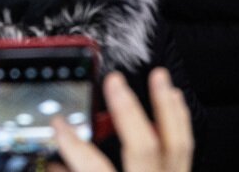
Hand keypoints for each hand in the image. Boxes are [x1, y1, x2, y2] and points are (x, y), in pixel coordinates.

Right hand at [51, 70, 192, 171]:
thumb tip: (54, 163)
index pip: (97, 170)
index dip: (75, 146)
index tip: (60, 125)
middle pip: (144, 148)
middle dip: (128, 111)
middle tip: (114, 81)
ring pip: (176, 143)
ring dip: (165, 106)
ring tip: (159, 76)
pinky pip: (185, 147)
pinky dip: (179, 121)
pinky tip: (174, 100)